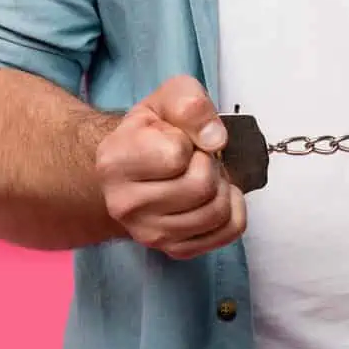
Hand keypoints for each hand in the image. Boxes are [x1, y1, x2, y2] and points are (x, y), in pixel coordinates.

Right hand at [95, 75, 245, 259]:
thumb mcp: (168, 97)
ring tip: (203, 174)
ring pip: (216, 212)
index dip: (188, 140)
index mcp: (115, 162)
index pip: (176, 155)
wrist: (137, 164)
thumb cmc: (153, 129)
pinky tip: (215, 195)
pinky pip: (228, 232)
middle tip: (197, 157)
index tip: (177, 138)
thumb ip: (190, 105)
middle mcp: (124, 205)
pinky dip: (233, 209)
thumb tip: (215, 140)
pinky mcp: (174, 250)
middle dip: (210, 164)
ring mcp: (148, 234)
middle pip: (200, 187)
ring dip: (221, 186)